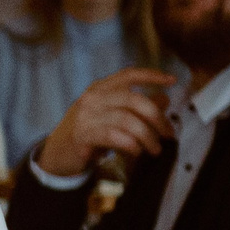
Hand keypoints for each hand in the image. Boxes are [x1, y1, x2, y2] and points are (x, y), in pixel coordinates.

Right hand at [36, 68, 179, 178]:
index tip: (172, 81)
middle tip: (168, 133)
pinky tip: (137, 151)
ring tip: (154, 149)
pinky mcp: (82, 135)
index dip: (151, 75)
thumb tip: (164, 99)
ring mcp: (85, 116)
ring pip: (127, 120)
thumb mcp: (113, 117)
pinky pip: (114, 136)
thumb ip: (137, 108)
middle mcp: (92, 98)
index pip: (128, 75)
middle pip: (134, 99)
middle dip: (157, 117)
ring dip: (147, 136)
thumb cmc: (89, 134)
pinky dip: (130, 144)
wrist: (57, 155)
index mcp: (100, 89)